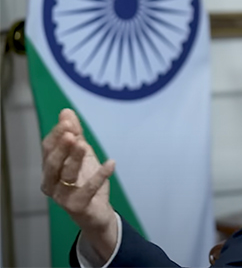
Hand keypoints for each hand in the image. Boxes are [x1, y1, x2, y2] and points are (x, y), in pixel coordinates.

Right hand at [40, 108, 117, 259]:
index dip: (56, 134)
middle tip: (70, 131)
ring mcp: (62, 196)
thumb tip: (66, 111)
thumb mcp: (82, 155)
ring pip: (66, 175)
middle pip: (52, 162)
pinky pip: (88, 190)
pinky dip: (100, 176)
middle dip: (61, 146)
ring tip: (83, 145)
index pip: (48, 148)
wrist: (98, 211)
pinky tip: (111, 163)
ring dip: (74, 159)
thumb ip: (75, 134)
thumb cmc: (86, 181)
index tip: (67, 120)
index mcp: (50, 168)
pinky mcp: (77, 206)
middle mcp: (51, 182)